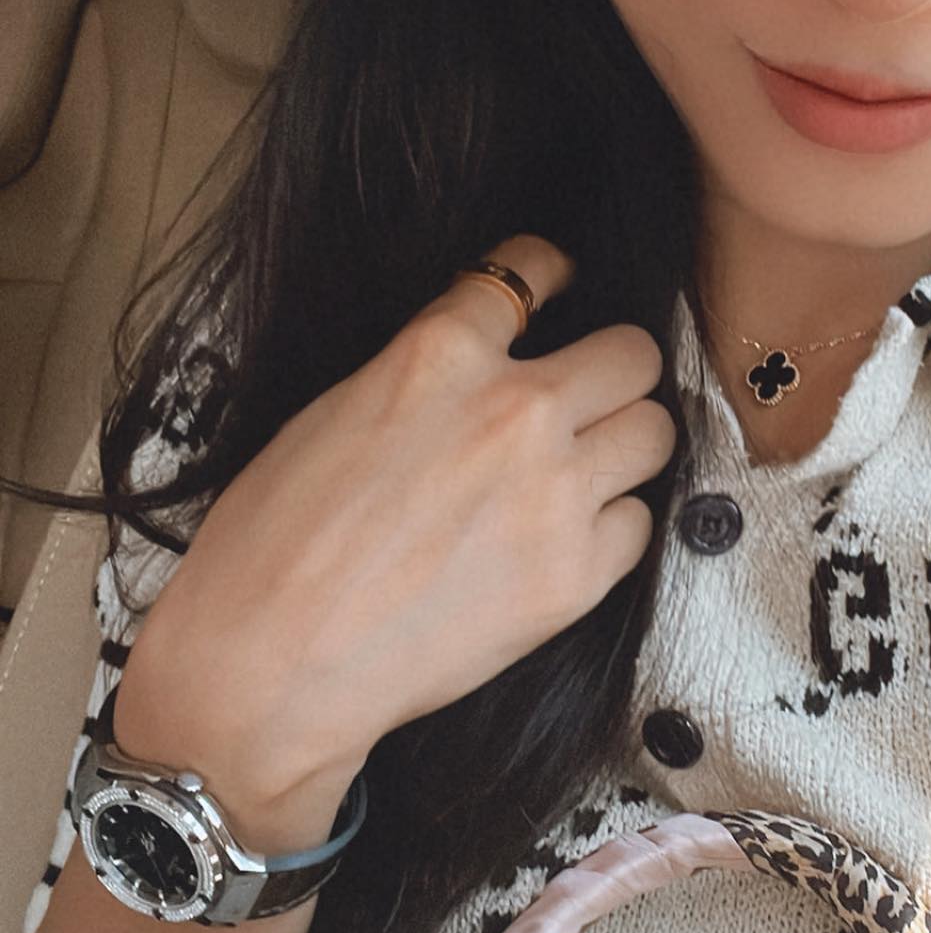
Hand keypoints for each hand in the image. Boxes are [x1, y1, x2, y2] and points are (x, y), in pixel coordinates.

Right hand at [115, 234, 675, 823]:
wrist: (275, 658)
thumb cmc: (275, 544)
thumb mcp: (336, 412)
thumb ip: (426, 377)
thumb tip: (478, 369)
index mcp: (440, 354)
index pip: (529, 273)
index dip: (550, 277)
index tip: (558, 285)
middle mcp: (515, 412)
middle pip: (632, 356)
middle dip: (613, 372)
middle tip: (592, 396)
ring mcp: (555, 495)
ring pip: (653, 435)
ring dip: (626, 446)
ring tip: (588, 471)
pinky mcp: (575, 576)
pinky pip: (636, 527)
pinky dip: (611, 529)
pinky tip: (566, 542)